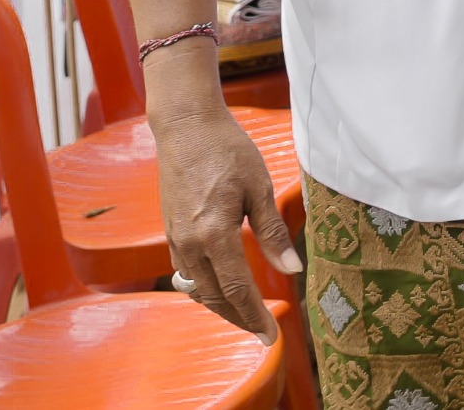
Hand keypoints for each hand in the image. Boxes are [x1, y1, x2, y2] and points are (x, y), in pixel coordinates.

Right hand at [147, 83, 298, 340]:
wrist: (186, 127)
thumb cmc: (227, 150)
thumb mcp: (259, 188)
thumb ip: (273, 233)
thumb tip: (292, 270)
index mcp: (213, 234)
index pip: (236, 289)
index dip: (255, 317)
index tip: (271, 337)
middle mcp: (188, 244)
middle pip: (214, 298)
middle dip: (239, 318)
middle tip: (263, 332)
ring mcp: (175, 239)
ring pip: (197, 289)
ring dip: (221, 307)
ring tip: (246, 315)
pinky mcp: (171, 232)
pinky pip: (187, 274)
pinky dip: (206, 288)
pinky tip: (222, 288)